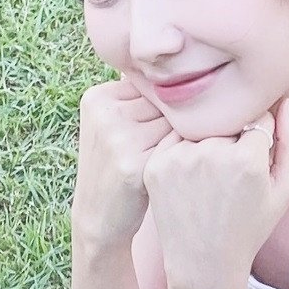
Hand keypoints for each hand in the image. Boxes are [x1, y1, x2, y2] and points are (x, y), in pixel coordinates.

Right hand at [71, 78, 173, 246]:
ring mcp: (117, 138)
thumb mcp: (115, 127)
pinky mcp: (133, 164)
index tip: (162, 132)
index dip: (169, 110)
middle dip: (176, 125)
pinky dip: (184, 158)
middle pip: (168, 103)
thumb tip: (190, 69)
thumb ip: (142, 99)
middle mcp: (106, 113)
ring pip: (177, 123)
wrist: (99, 219)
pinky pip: (178, 147)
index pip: (156, 86)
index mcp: (99, 97)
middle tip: (168, 150)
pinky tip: (175, 173)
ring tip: (170, 161)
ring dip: (184, 141)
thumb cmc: (119, 166)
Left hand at [142, 98, 288, 288]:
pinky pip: (176, 139)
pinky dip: (185, 151)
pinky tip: (191, 179)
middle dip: (234, 139)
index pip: (259, 120)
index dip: (260, 139)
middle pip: (229, 122)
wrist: (203, 264)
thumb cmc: (249, 227)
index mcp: (248, 159)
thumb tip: (284, 102)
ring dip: (208, 142)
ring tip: (210, 179)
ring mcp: (180, 157)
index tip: (254, 160)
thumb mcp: (285, 190)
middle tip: (230, 174)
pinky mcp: (156, 164)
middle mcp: (212, 153)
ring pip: (202, 129)